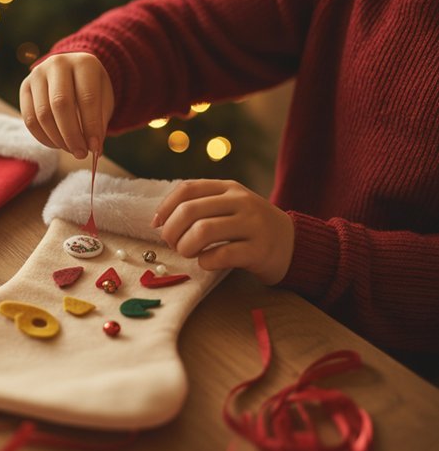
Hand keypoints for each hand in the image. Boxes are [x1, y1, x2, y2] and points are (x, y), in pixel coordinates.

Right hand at [20, 52, 114, 158]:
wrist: (72, 72)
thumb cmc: (91, 89)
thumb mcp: (103, 100)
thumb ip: (99, 122)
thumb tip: (93, 149)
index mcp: (84, 63)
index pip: (87, 98)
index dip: (91, 126)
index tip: (95, 148)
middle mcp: (58, 64)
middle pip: (60, 105)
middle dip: (71, 135)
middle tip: (80, 153)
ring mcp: (37, 74)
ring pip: (42, 114)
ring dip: (57, 139)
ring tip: (70, 149)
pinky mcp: (24, 87)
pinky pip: (29, 119)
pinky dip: (42, 137)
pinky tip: (56, 144)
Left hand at [153, 180, 294, 284]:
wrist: (293, 245)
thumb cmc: (249, 227)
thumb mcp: (229, 207)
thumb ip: (200, 206)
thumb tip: (159, 221)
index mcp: (229, 188)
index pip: (187, 189)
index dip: (165, 207)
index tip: (157, 225)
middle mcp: (241, 202)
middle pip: (190, 210)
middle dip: (171, 231)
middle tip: (173, 244)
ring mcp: (253, 225)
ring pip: (203, 231)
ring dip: (186, 246)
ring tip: (188, 253)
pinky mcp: (259, 250)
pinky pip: (221, 255)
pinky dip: (205, 261)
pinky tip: (207, 262)